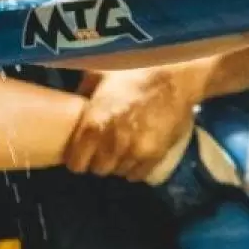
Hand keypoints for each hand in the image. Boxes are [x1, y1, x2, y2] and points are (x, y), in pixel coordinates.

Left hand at [63, 67, 200, 181]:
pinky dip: (135, 168)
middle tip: (103, 150)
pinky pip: (138, 174)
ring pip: (118, 172)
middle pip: (97, 170)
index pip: (76, 163)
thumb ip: (84, 90)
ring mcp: (134, 151)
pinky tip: (136, 155)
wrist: (173, 78)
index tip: (81, 154)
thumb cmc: (134, 73)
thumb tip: (75, 99)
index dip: (77, 160)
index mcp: (92, 125)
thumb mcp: (100, 75)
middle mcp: (111, 144)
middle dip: (97, 161)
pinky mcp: (154, 155)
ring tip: (121, 150)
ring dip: (117, 164)